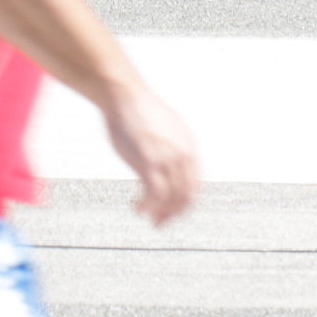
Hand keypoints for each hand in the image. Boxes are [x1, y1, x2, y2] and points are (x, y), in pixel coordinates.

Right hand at [102, 80, 202, 225]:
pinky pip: (154, 195)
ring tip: (149, 218)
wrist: (122, 93)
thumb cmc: (136, 107)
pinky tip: (136, 208)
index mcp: (189, 146)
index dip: (184, 202)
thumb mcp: (164, 126)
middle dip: (174, 213)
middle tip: (160, 222)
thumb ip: (170, 144)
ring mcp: (167, 159)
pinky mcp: (149, 162)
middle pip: (186, 195)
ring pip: (172, 199)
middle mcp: (183, 154)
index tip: (173, 211)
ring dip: (160, 213)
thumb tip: (165, 159)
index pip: (195, 185)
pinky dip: (146, 206)